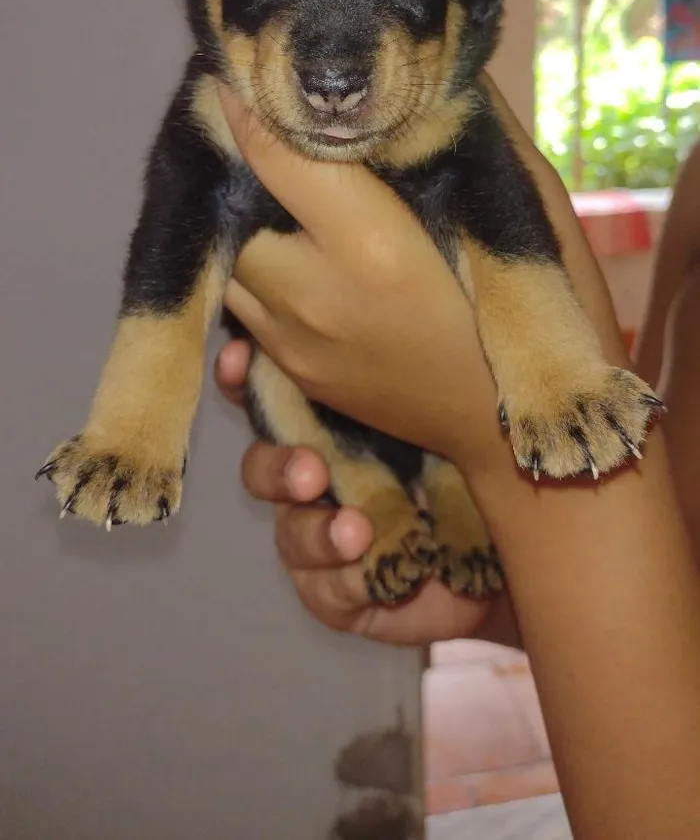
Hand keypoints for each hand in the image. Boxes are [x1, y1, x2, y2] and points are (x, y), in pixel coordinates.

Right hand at [216, 339, 520, 645]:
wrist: (516, 548)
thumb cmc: (477, 456)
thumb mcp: (448, 401)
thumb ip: (414, 359)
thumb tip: (411, 291)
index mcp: (330, 419)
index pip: (270, 390)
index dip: (242, 374)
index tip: (240, 358)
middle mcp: (314, 475)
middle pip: (262, 466)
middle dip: (277, 467)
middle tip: (311, 471)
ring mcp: (320, 537)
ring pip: (289, 532)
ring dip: (315, 532)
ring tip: (355, 531)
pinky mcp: (338, 593)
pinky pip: (322, 591)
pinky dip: (343, 582)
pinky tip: (372, 574)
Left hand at [219, 88, 507, 474]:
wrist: (507, 427)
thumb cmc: (524, 311)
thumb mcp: (513, 215)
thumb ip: (471, 140)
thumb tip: (435, 78)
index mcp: (375, 245)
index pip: (281, 158)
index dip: (251, 110)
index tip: (235, 76)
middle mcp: (318, 295)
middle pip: (236, 209)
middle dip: (246, 173)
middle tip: (269, 143)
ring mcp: (295, 343)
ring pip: (230, 261)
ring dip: (246, 227)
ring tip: (280, 200)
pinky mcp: (291, 373)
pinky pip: (243, 307)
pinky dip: (256, 273)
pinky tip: (293, 255)